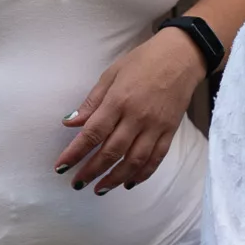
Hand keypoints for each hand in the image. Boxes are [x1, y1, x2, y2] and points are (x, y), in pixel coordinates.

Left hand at [54, 29, 206, 193]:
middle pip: (111, 151)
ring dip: (115, 178)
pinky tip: (129, 182)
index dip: (75, 153)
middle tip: (77, 183)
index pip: (92, 133)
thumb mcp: (111, 74)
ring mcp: (156, 126)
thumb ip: (92, 101)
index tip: (61, 167)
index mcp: (119, 100)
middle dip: (92, 171)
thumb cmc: (144, 60)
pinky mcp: (170, 130)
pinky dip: (142, 173)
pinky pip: (156, 158)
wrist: (183, 55)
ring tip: (100, 189)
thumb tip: (70, 123)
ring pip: (134, 160)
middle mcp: (137, 116)